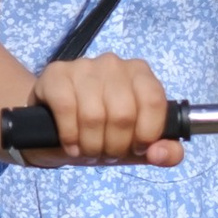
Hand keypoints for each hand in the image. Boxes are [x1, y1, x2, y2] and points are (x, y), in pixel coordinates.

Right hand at [18, 53, 180, 166]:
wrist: (53, 126)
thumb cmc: (102, 133)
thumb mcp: (136, 146)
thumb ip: (164, 152)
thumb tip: (160, 154)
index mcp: (140, 73)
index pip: (154, 101)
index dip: (147, 134)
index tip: (136, 148)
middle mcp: (114, 63)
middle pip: (123, 114)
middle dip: (115, 146)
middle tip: (106, 153)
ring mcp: (83, 66)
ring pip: (94, 115)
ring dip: (91, 145)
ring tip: (88, 151)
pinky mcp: (56, 74)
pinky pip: (66, 109)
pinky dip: (69, 136)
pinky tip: (70, 145)